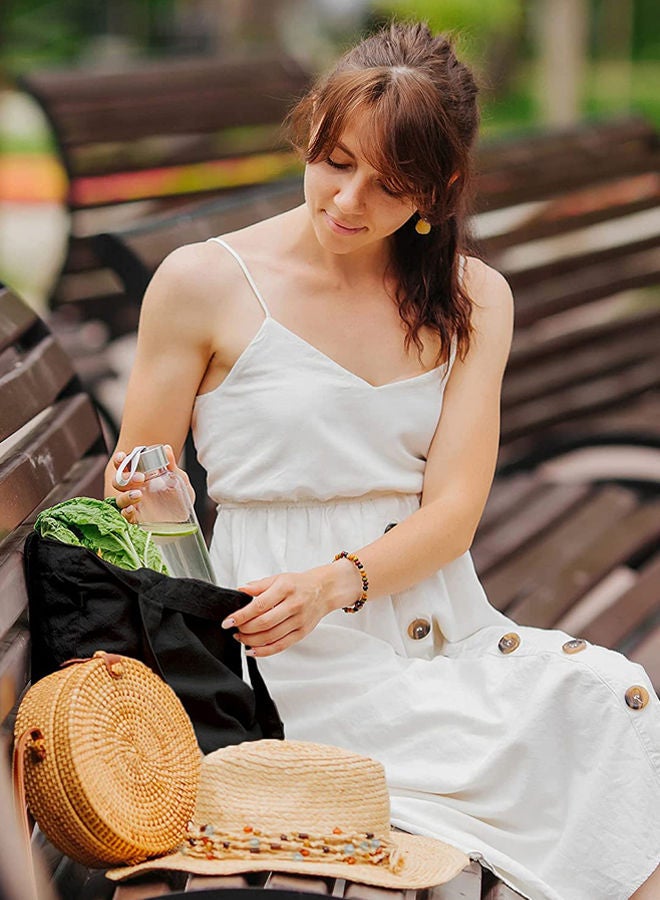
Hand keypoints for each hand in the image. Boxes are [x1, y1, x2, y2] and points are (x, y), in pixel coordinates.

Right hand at [110, 444, 193, 522]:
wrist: (186, 514)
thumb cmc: (180, 493)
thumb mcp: (179, 478)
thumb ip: (172, 465)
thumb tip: (166, 449)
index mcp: (140, 476)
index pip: (124, 466)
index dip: (120, 461)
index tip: (122, 457)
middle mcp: (134, 489)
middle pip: (118, 482)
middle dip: (125, 478)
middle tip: (140, 478)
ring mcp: (135, 504)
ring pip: (119, 499)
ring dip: (125, 496)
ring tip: (138, 494)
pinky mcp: (138, 519)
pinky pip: (126, 517)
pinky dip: (126, 513)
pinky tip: (131, 510)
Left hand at [222, 560, 360, 656]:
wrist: (324, 590)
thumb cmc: (299, 584)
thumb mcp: (278, 578)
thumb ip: (258, 586)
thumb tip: (240, 590)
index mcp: (285, 588)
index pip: (259, 605)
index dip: (241, 615)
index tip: (228, 621)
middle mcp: (293, 605)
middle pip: (264, 623)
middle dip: (244, 629)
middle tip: (234, 629)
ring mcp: (299, 621)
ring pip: (271, 637)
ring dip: (251, 640)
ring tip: (241, 638)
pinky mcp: (302, 633)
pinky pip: (280, 646)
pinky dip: (264, 651)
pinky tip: (252, 650)